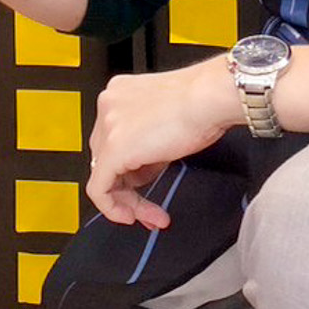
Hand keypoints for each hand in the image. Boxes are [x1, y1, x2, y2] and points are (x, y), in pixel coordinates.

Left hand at [86, 61, 237, 229]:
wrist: (209, 98)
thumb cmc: (201, 103)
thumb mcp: (164, 122)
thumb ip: (145, 144)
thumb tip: (143, 168)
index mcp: (119, 93)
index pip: (111, 139)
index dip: (128, 170)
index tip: (143, 185)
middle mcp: (108, 105)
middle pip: (104, 158)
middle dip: (128, 188)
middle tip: (147, 207)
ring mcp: (108, 124)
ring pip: (102, 175)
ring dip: (127, 200)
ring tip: (150, 214)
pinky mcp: (114, 149)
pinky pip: (99, 189)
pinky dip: (113, 208)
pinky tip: (132, 215)